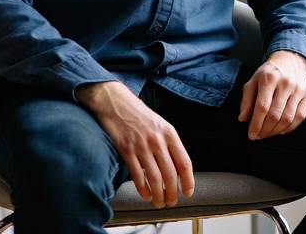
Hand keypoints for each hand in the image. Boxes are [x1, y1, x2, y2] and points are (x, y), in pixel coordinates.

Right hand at [76, 81, 194, 206]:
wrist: (116, 103)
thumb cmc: (140, 115)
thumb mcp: (161, 125)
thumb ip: (169, 144)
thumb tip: (177, 166)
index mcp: (170, 133)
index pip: (184, 162)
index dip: (188, 180)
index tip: (188, 192)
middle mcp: (157, 141)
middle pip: (170, 174)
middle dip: (172, 192)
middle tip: (172, 202)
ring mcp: (142, 146)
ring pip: (155, 178)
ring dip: (158, 194)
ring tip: (159, 202)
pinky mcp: (127, 151)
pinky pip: (138, 175)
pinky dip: (143, 189)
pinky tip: (145, 195)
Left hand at [238, 50, 305, 139]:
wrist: (290, 59)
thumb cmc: (269, 73)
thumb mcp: (253, 81)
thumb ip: (247, 100)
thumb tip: (242, 119)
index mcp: (269, 78)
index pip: (262, 107)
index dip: (256, 124)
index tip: (251, 135)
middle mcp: (285, 83)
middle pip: (275, 115)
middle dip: (265, 130)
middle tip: (259, 136)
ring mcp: (299, 89)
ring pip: (287, 118)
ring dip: (276, 131)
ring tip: (268, 134)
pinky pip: (300, 116)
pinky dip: (290, 128)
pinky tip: (281, 130)